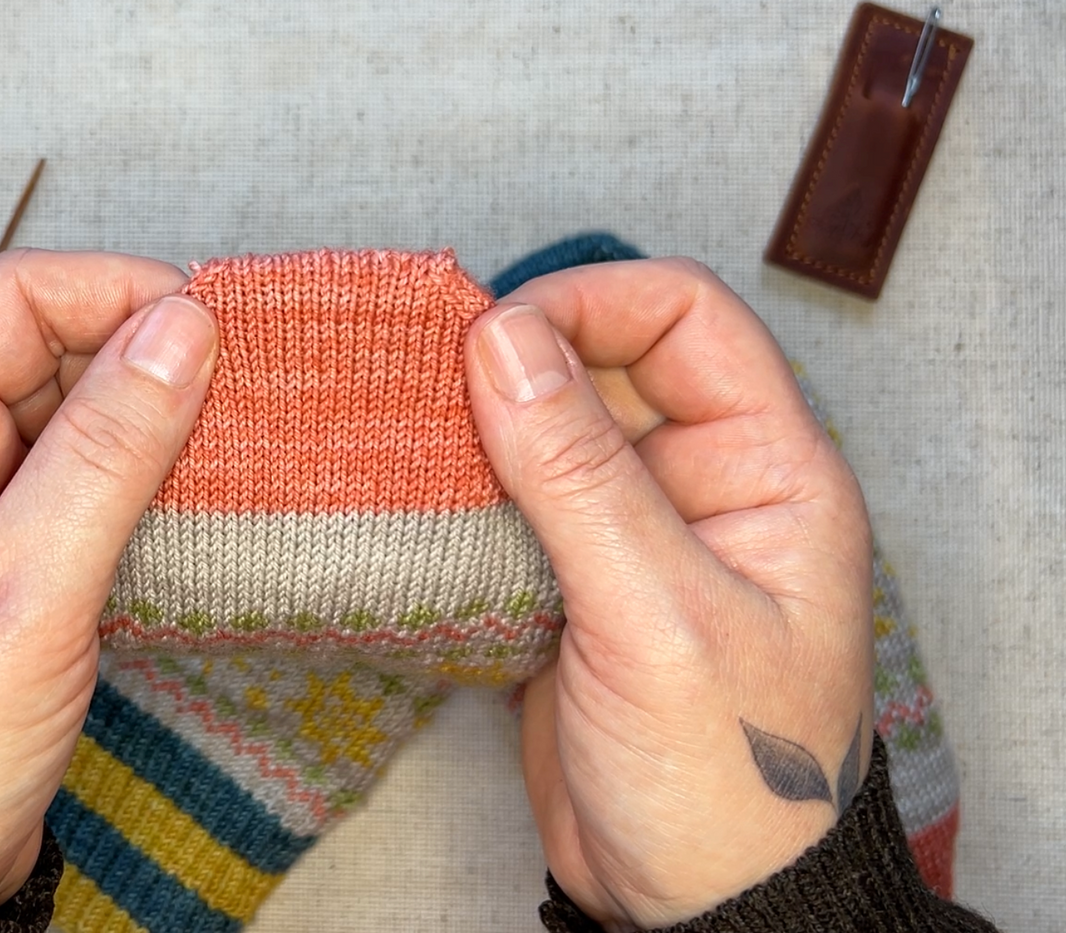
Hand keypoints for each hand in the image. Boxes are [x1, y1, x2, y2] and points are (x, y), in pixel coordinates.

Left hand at [0, 250, 218, 913]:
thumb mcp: (19, 593)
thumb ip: (104, 453)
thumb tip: (180, 330)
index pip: (2, 303)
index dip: (107, 289)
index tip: (206, 317)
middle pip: (39, 353)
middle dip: (138, 355)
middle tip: (239, 385)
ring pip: (65, 421)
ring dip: (144, 422)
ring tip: (230, 441)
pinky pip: (74, 489)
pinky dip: (134, 485)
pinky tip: (191, 501)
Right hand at [464, 258, 874, 928]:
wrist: (692, 905)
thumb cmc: (727, 778)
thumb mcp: (657, 616)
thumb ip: (580, 474)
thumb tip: (504, 339)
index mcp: (770, 473)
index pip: (685, 320)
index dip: (590, 302)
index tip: (493, 329)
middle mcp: (702, 487)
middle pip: (605, 363)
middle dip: (517, 359)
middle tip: (424, 378)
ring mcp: (631, 537)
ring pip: (549, 429)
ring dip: (479, 426)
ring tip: (405, 433)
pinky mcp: (570, 586)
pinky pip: (513, 503)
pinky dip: (461, 492)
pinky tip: (413, 500)